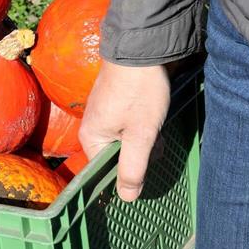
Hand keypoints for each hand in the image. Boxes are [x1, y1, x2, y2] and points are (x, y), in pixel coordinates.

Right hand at [79, 62, 169, 201]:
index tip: (148, 169)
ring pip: (124, 140)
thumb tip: (127, 199)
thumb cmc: (139, 93)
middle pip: (117, 156)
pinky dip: (141, 126)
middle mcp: (91, 128)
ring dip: (143, 140)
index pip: (108, 170)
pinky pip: (126, 126)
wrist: (141, 49)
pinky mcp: (114, 103)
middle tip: (157, 142)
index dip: (129, 174)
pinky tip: (154, 117)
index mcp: (91, 138)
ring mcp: (102, 114)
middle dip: (140, 154)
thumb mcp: (141, 135)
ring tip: (157, 127)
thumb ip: (133, 168)